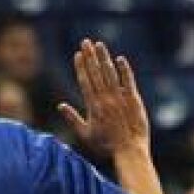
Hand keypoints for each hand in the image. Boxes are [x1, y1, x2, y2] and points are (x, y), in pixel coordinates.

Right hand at [57, 39, 148, 155]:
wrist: (129, 151)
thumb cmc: (106, 146)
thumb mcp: (85, 134)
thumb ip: (72, 118)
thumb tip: (60, 105)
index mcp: (93, 106)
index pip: (85, 81)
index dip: (81, 67)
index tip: (78, 54)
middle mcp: (105, 99)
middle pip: (96, 73)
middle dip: (90, 56)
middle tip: (85, 42)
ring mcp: (120, 99)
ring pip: (110, 74)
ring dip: (104, 58)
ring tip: (99, 44)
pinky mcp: (134, 101)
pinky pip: (128, 82)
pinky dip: (124, 70)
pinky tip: (120, 59)